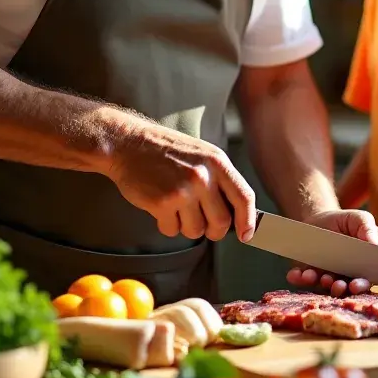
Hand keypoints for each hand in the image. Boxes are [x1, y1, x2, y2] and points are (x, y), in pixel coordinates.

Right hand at [105, 118, 255, 242]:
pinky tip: (160, 207)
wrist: (129, 143)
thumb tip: (237, 212)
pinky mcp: (162, 203)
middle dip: (213, 230)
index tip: (246, 234)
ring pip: (196, 231)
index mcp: (217, 162)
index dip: (248, 220)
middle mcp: (203, 176)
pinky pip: (172, 230)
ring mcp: (183, 190)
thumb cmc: (166, 151)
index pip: (244, 197)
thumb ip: (220, 180)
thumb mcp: (202, 155)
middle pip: (222, 222)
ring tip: (176, 207)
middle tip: (202, 223)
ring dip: (186, 226)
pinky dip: (167, 225)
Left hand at [285, 209, 377, 296]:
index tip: (357, 284)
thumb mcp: (358, 218)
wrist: (318, 219)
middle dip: (343, 288)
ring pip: (328, 286)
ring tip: (323, 277)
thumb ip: (369, 229)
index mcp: (366, 264)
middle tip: (339, 286)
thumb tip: (376, 245)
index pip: (369, 278)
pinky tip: (298, 274)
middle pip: (349, 287)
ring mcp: (329, 277)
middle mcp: (348, 276)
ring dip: (325, 284)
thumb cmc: (343, 221)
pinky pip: (306, 279)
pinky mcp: (311, 275)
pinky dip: (301, 278)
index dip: (364, 282)